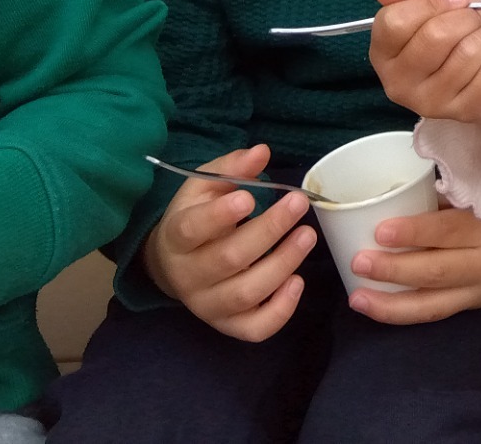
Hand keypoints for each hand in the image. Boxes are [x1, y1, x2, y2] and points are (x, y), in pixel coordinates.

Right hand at [142, 144, 314, 341]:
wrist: (174, 262)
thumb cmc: (196, 216)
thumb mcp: (205, 186)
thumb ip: (231, 168)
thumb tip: (261, 152)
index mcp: (176, 237)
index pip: (191, 230)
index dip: (220, 216)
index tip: (251, 197)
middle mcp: (188, 276)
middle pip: (227, 259)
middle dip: (268, 231)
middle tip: (299, 204)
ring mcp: (207, 305)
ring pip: (244, 294)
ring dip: (281, 265)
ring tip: (307, 236)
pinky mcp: (227, 325)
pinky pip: (254, 329)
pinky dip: (280, 311)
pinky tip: (298, 282)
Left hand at [345, 206, 480, 323]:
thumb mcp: (475, 202)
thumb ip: (441, 203)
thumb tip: (390, 200)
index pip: (448, 230)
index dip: (415, 232)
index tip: (380, 230)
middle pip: (437, 271)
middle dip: (395, 269)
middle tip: (359, 262)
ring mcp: (476, 292)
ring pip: (432, 304)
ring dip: (390, 304)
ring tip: (357, 298)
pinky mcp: (466, 309)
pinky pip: (432, 315)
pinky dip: (400, 314)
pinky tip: (373, 308)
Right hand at [368, 0, 480, 131]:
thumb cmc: (457, 31)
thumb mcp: (433, 2)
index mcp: (382, 53)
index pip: (395, 21)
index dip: (432, 1)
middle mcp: (398, 85)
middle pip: (435, 35)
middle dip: (465, 17)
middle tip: (472, 21)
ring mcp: (432, 104)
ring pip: (470, 51)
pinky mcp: (466, 113)